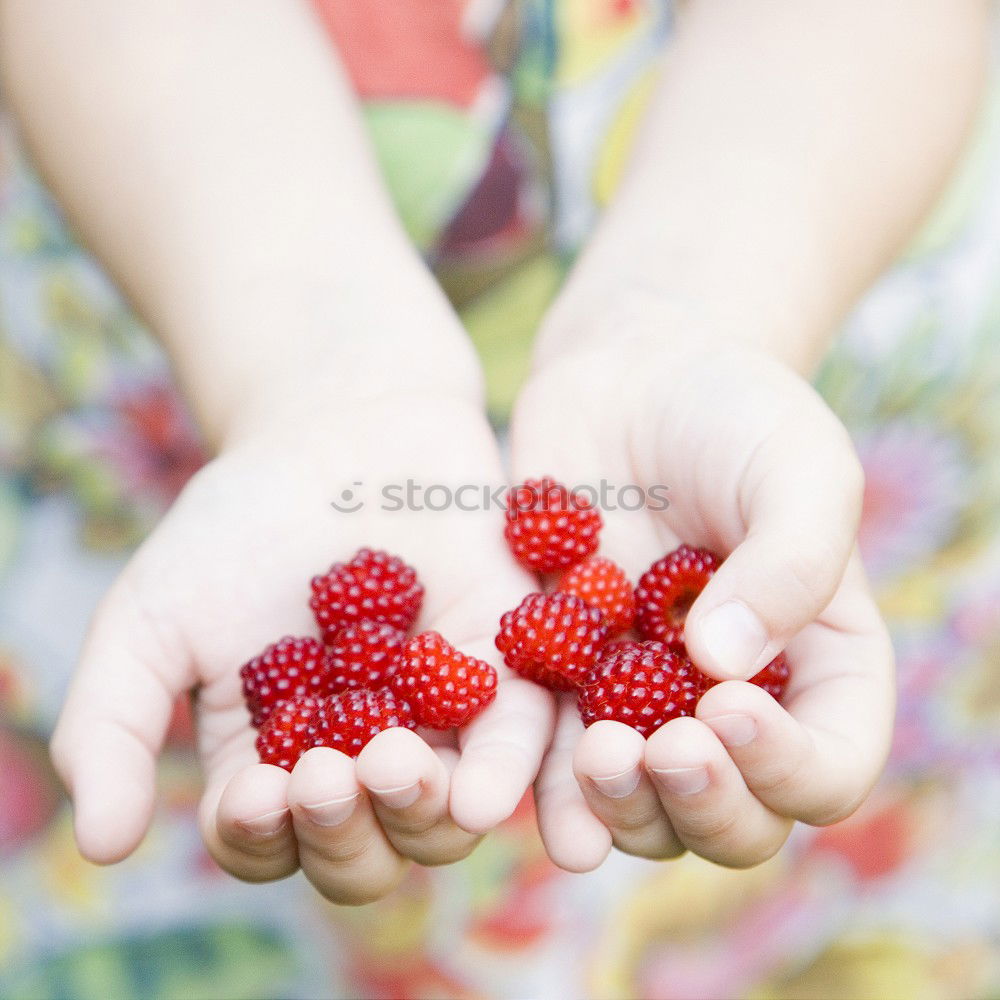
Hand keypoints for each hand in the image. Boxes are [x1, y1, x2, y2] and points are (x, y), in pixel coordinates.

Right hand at [51, 377, 550, 903]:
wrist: (333, 428)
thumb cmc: (237, 526)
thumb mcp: (153, 618)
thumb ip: (115, 727)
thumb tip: (103, 847)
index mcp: (277, 758)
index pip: (270, 841)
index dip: (260, 837)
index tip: (253, 794)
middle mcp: (361, 755)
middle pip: (366, 851)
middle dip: (345, 834)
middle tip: (324, 777)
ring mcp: (439, 718)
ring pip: (441, 817)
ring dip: (416, 815)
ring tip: (389, 763)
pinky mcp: (506, 668)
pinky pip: (517, 740)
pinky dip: (501, 776)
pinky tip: (478, 793)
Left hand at [512, 314, 893, 870]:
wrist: (631, 377)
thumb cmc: (734, 413)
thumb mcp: (797, 466)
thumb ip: (791, 563)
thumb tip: (727, 665)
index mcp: (816, 667)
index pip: (826, 764)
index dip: (788, 766)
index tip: (732, 706)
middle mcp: (733, 703)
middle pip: (733, 815)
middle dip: (701, 804)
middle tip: (664, 749)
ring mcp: (643, 699)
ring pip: (641, 805)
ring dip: (619, 807)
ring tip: (596, 758)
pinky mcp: (563, 675)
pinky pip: (550, 750)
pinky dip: (537, 777)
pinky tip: (510, 774)